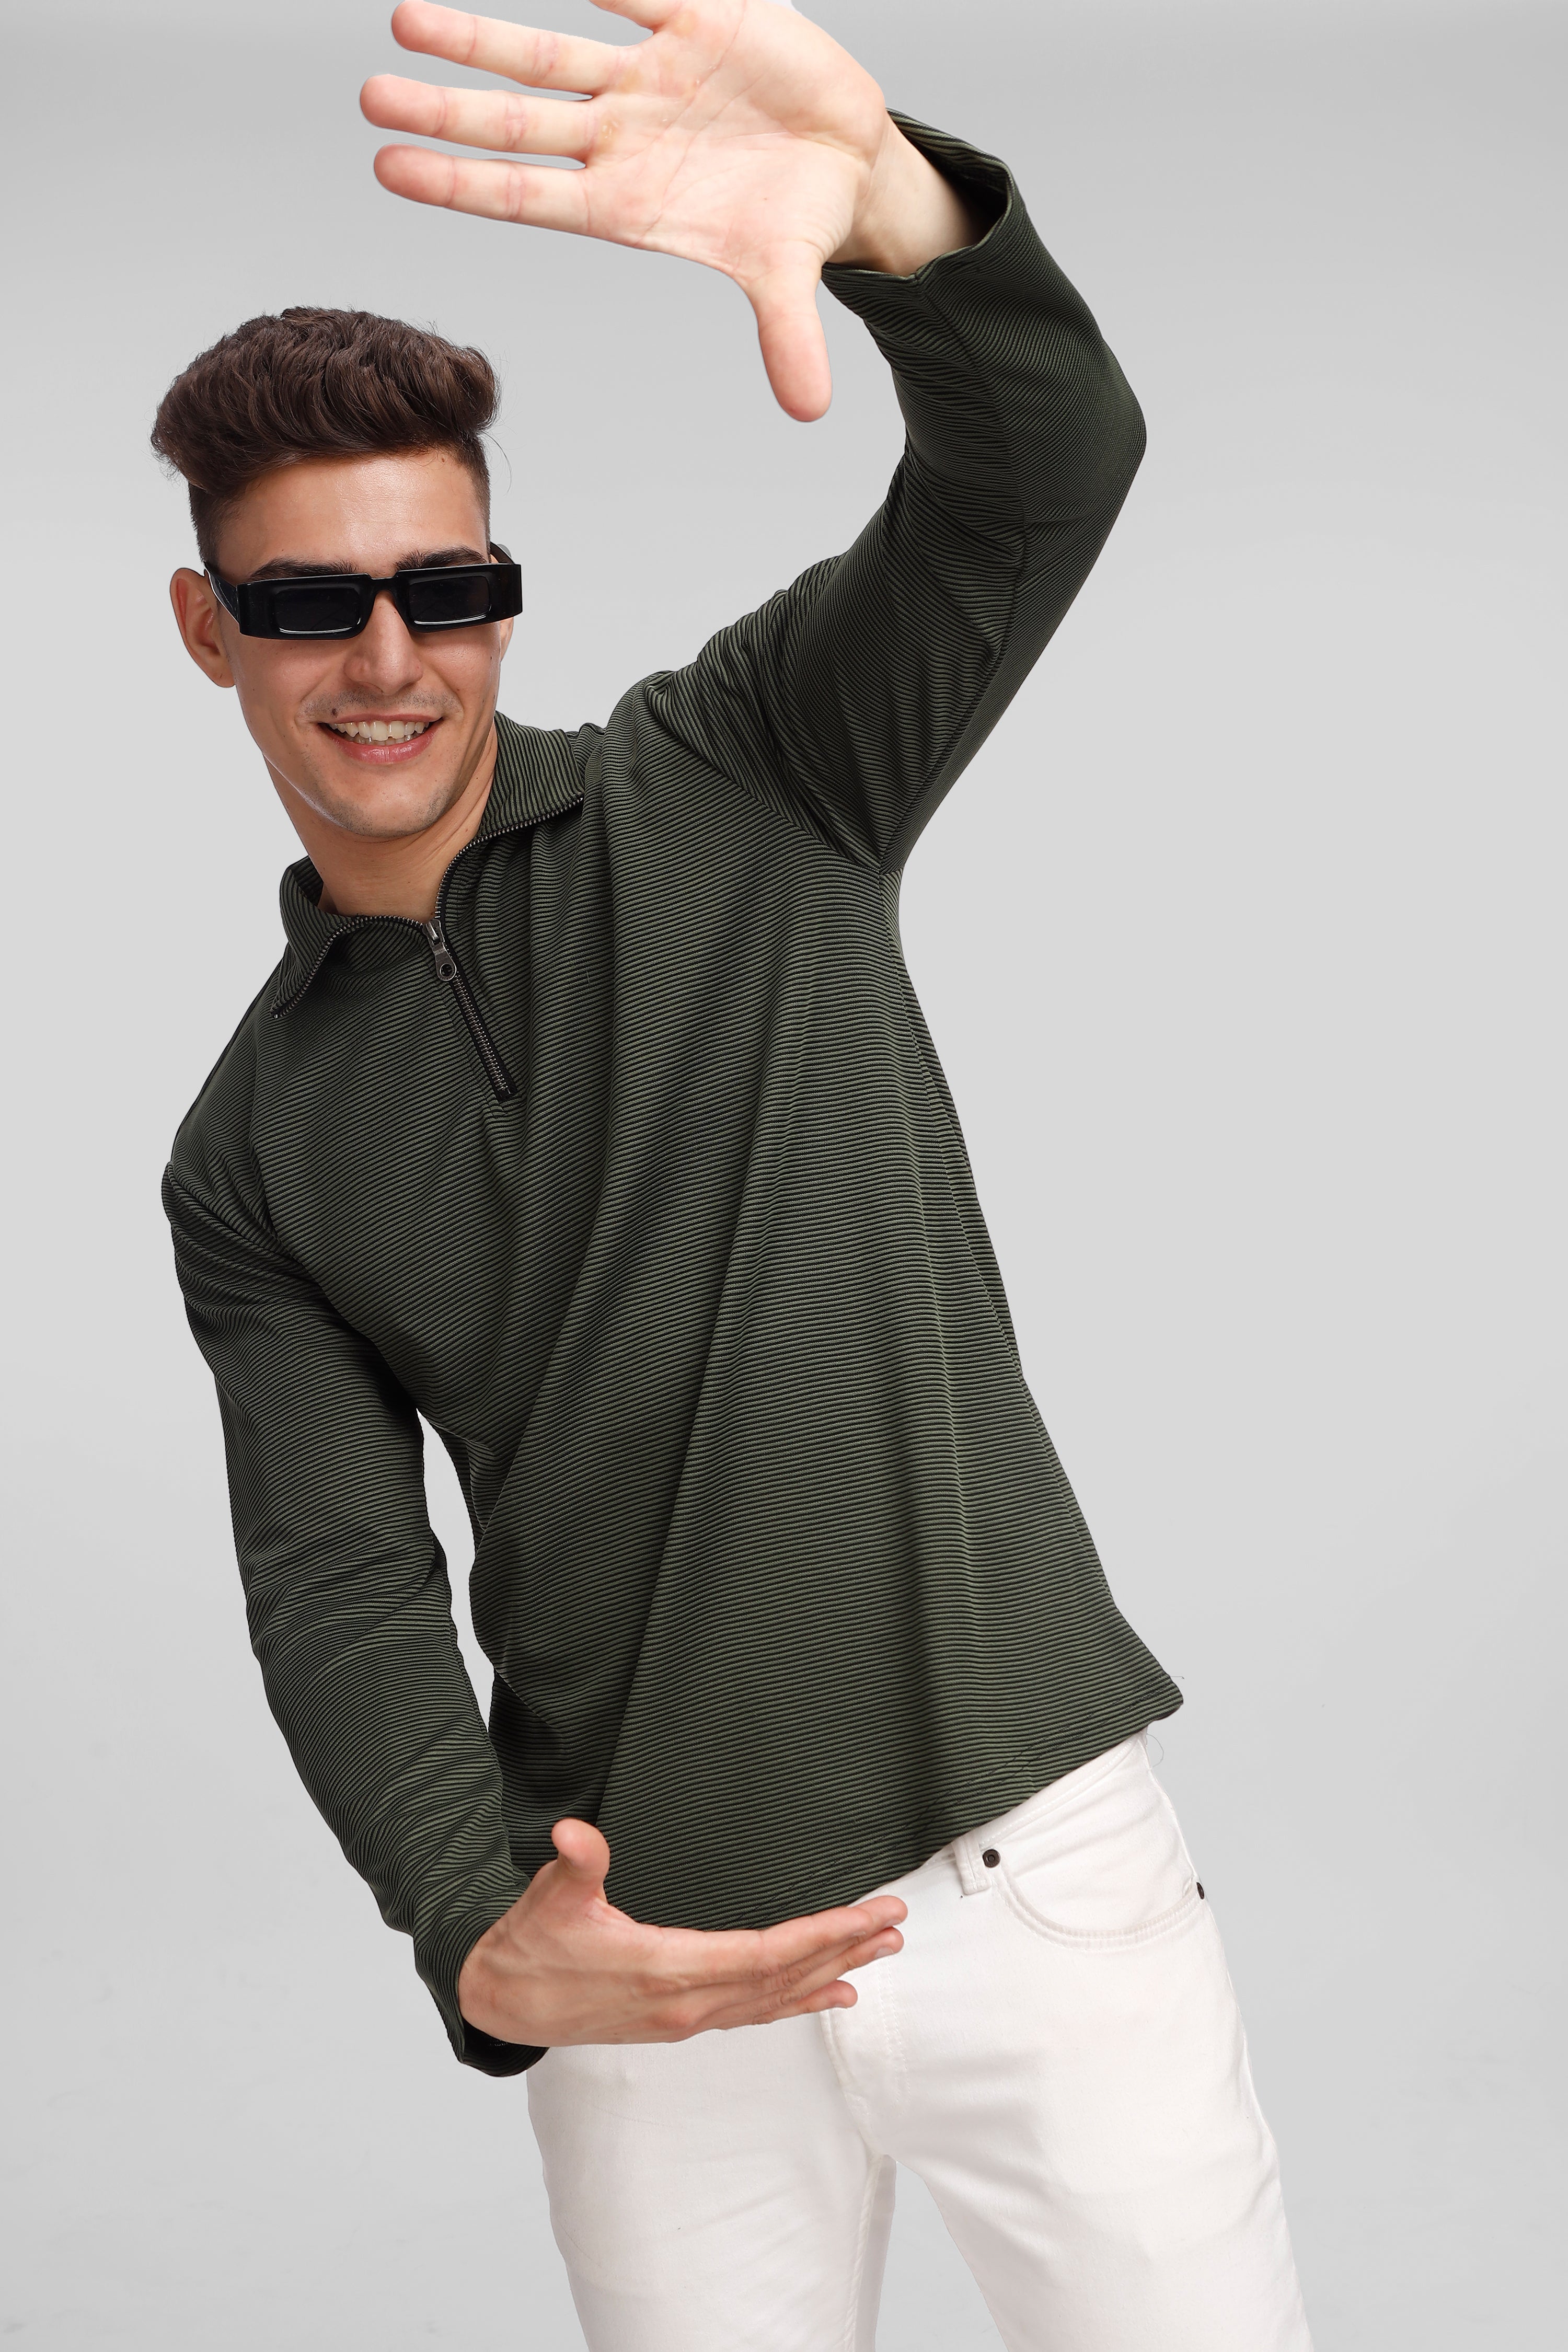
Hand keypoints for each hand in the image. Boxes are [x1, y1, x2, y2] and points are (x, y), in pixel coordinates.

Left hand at [361, 0, 978, 419]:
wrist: (847, 157)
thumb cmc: (797, 218)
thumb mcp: (788, 274)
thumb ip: (787, 336)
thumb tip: (808, 407)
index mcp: (628, 203)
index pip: (526, 195)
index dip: (460, 183)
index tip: (389, 169)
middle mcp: (621, 138)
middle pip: (516, 124)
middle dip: (446, 111)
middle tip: (372, 98)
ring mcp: (648, 79)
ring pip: (546, 54)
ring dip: (479, 40)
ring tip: (405, 20)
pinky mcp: (695, 19)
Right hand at [457, 1816, 906, 2044]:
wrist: (505, 2002)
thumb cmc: (532, 1947)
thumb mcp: (551, 1898)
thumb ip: (574, 1863)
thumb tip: (574, 1834)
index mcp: (667, 1970)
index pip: (764, 1955)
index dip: (820, 1936)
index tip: (865, 1917)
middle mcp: (688, 2003)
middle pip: (784, 1977)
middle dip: (843, 1948)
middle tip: (894, 1925)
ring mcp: (687, 2018)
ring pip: (776, 1998)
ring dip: (830, 1973)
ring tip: (878, 1953)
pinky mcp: (681, 2021)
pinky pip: (755, 2013)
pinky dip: (798, 2003)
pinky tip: (832, 1995)